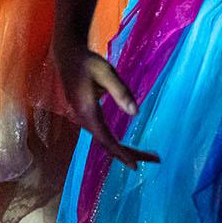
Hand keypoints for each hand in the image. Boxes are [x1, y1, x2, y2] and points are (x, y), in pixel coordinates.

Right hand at [54, 37, 157, 168]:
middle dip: (129, 154)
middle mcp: (83, 119)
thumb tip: (136, 113)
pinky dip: (115, 143)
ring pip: (104, 141)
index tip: (136, 166)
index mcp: (87, 111)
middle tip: (154, 159)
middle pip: (107, 145)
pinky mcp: (86, 115)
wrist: (67, 56)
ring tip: (146, 155)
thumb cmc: (87, 62)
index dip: (121, 153)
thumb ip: (120, 92)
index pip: (106, 139)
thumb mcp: (105, 72)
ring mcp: (83, 118)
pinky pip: (102, 135)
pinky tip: (126, 145)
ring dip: (124, 150)